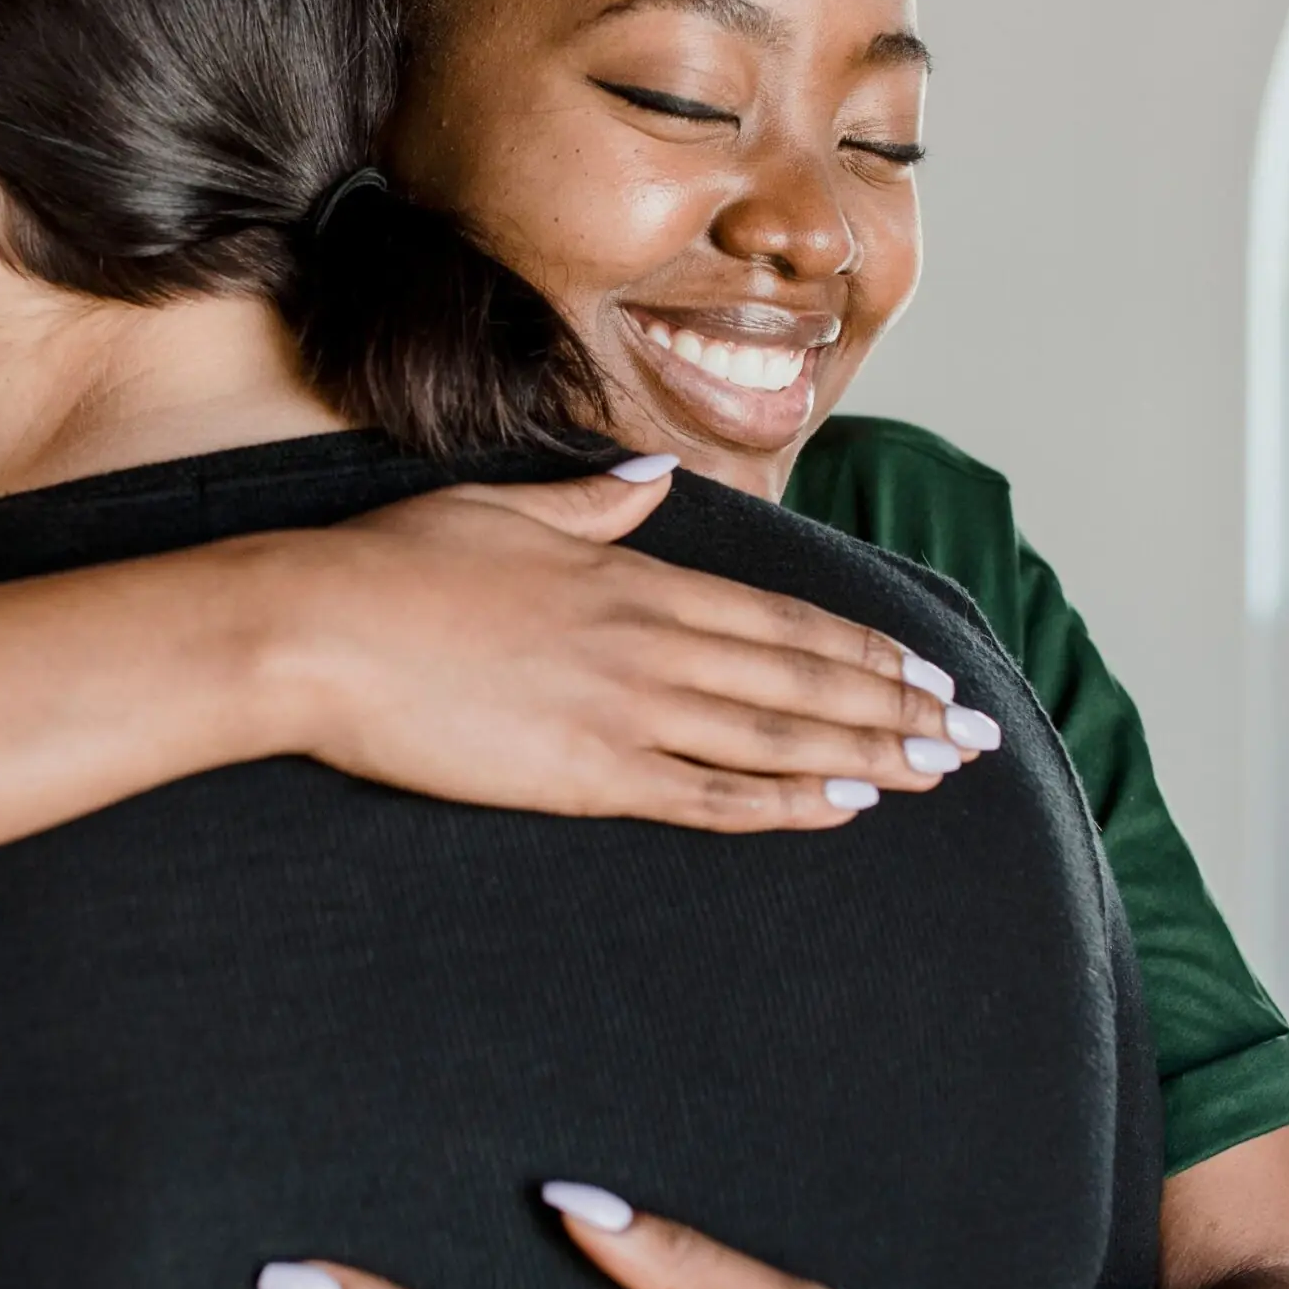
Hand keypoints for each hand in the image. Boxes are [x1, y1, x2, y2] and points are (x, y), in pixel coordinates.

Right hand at [281, 466, 995, 834]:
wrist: (316, 632)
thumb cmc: (394, 567)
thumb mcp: (499, 510)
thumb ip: (590, 504)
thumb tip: (651, 483)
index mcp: (634, 579)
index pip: (782, 621)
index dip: (864, 649)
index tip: (926, 670)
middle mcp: (650, 645)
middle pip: (803, 682)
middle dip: (899, 709)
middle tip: (973, 737)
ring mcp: (624, 713)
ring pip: (777, 739)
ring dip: (869, 754)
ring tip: (935, 772)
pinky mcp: (585, 774)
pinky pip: (709, 795)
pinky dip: (785, 801)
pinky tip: (843, 805)